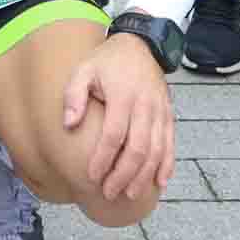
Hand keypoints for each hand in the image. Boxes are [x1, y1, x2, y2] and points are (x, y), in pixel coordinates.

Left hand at [59, 31, 175, 202]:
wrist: (140, 45)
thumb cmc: (107, 61)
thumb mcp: (84, 70)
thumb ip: (74, 96)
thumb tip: (69, 124)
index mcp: (123, 96)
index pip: (114, 135)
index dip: (103, 158)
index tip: (91, 176)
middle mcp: (145, 106)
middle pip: (138, 148)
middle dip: (124, 175)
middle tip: (109, 193)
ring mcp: (160, 111)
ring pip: (157, 150)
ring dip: (144, 176)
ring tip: (130, 194)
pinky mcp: (168, 115)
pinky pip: (171, 144)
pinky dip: (167, 165)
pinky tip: (160, 183)